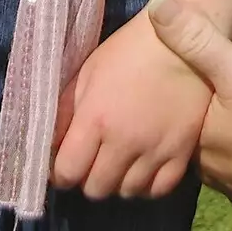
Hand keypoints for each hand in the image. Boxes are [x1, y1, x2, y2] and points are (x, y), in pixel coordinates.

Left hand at [51, 9, 211, 198]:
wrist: (182, 38)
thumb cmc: (129, 49)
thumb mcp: (89, 71)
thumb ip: (66, 110)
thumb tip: (50, 144)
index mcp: (96, 118)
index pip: (67, 173)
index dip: (63, 171)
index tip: (68, 162)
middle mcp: (123, 141)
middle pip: (95, 189)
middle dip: (89, 175)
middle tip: (96, 158)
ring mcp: (155, 150)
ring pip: (127, 192)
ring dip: (119, 179)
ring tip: (122, 159)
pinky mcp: (182, 152)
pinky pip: (158, 190)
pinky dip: (148, 183)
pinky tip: (145, 165)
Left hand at [149, 0, 231, 227]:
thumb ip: (200, 40)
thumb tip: (158, 6)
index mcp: (197, 144)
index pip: (182, 109)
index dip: (188, 83)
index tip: (198, 62)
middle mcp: (211, 172)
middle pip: (205, 127)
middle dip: (213, 104)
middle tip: (228, 75)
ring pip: (228, 147)